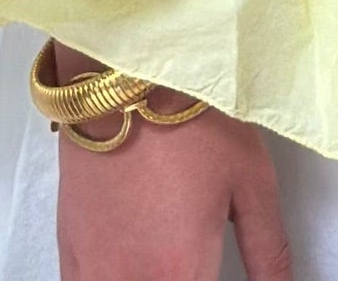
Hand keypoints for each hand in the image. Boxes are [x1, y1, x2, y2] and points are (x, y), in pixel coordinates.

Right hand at [51, 42, 292, 280]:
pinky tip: (133, 263)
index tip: (217, 271)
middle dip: (185, 279)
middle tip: (196, 256)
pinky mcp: (69, 252)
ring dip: (154, 278)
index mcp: (183, 274)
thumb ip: (268, 252)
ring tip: (169, 258)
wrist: (124, 77)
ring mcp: (95, 272)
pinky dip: (113, 278)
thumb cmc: (193, 122)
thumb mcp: (252, 182)